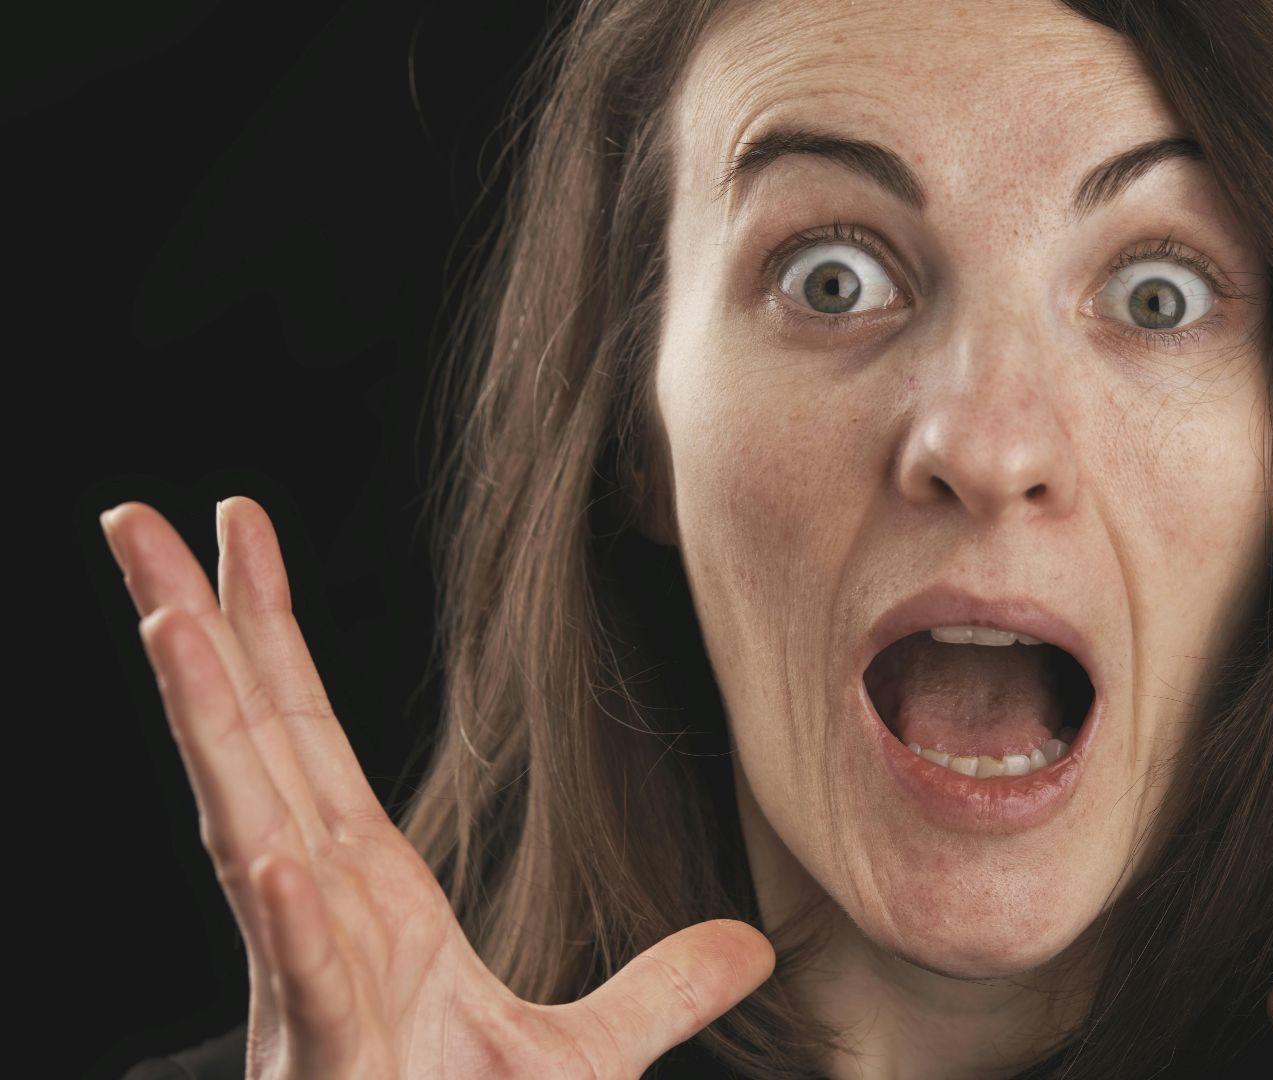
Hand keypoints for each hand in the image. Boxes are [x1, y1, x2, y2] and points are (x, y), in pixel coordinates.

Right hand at [102, 497, 774, 1077]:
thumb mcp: (582, 1057)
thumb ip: (657, 992)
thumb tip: (749, 948)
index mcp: (367, 896)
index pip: (305, 738)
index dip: (267, 635)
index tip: (241, 529)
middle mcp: (319, 920)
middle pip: (247, 752)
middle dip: (191, 635)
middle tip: (137, 521)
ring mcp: (314, 987)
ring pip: (248, 838)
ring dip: (209, 735)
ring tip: (171, 629)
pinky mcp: (333, 1062)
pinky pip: (308, 980)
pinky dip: (287, 922)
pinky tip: (276, 858)